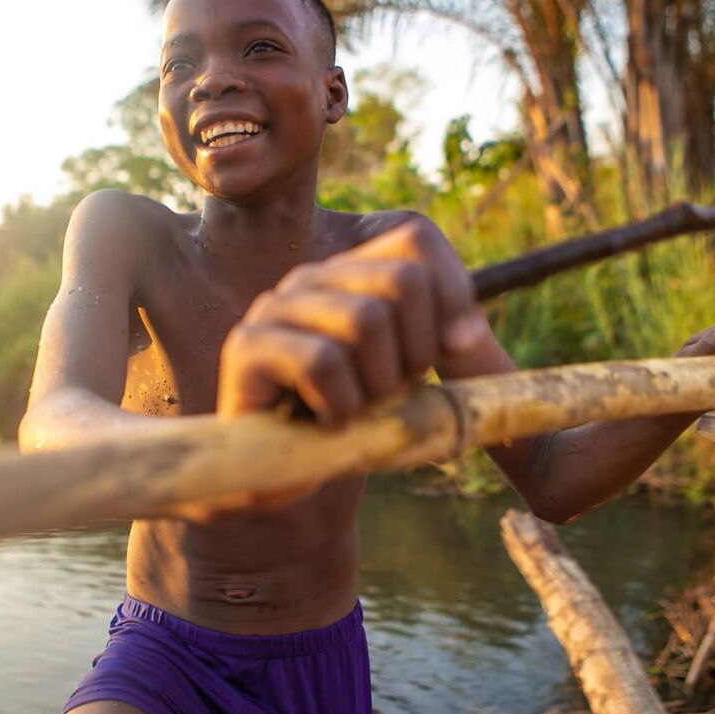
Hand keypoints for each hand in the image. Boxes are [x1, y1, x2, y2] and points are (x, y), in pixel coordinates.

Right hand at [217, 216, 492, 422]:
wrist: (276, 475)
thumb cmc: (351, 423)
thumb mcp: (411, 377)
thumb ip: (447, 346)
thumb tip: (466, 334)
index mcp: (352, 271)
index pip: (417, 238)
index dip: (452, 295)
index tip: (449, 353)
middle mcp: (312, 277)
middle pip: (403, 280)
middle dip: (418, 350)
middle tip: (393, 391)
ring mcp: (276, 306)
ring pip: (365, 319)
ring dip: (379, 384)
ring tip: (357, 409)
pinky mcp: (247, 345)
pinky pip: (322, 362)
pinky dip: (342, 405)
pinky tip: (329, 422)